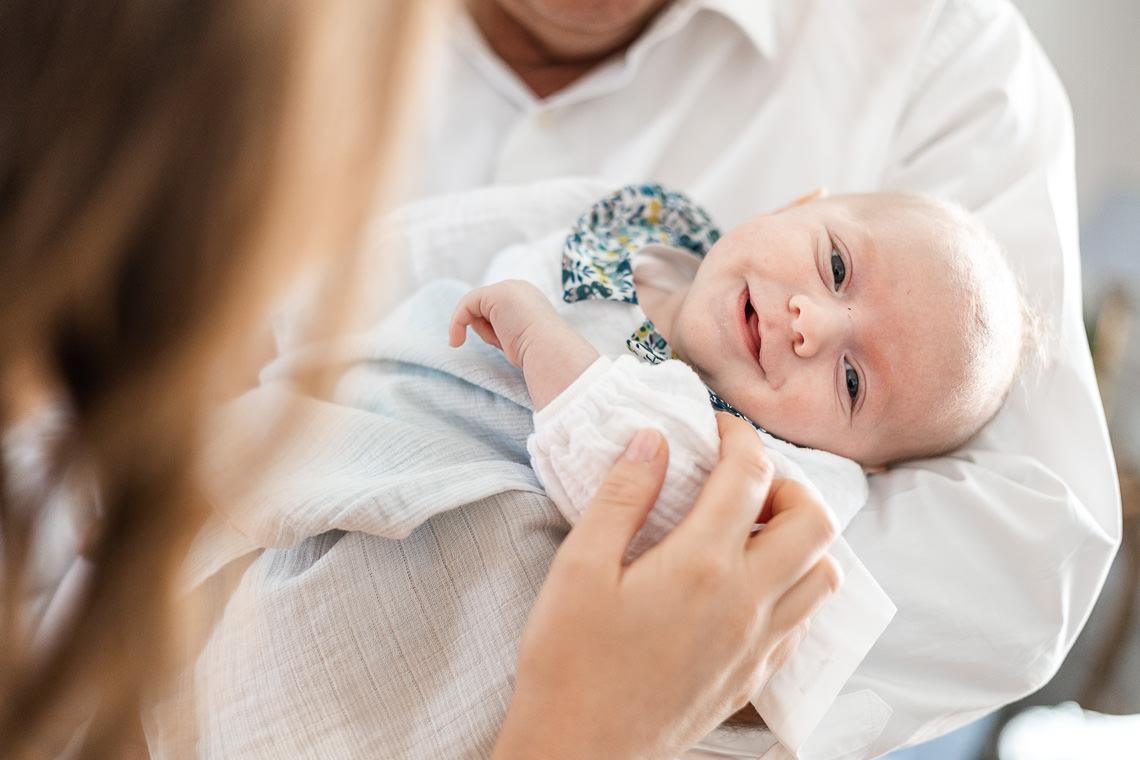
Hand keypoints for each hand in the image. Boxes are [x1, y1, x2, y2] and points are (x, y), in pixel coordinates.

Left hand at [450, 280, 598, 409]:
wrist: (551, 352)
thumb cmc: (541, 355)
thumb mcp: (520, 340)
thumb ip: (506, 331)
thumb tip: (494, 336)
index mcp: (529, 299)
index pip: (497, 310)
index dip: (490, 328)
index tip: (496, 346)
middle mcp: (519, 288)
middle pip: (484, 307)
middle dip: (486, 329)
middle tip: (502, 345)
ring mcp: (508, 288)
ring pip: (475, 308)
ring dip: (483, 331)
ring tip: (505, 342)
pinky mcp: (496, 294)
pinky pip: (465, 306)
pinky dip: (457, 323)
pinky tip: (457, 341)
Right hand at [494, 414, 842, 759]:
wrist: (580, 751)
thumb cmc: (569, 660)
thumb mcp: (580, 566)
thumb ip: (623, 495)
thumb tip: (654, 440)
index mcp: (702, 564)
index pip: (750, 475)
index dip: (739, 436)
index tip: (716, 428)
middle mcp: (747, 601)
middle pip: (815, 521)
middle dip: (787, 484)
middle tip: (742, 483)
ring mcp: (759, 643)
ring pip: (824, 574)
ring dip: (802, 538)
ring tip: (752, 532)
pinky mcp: (756, 675)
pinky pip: (804, 619)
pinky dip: (794, 586)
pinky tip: (748, 584)